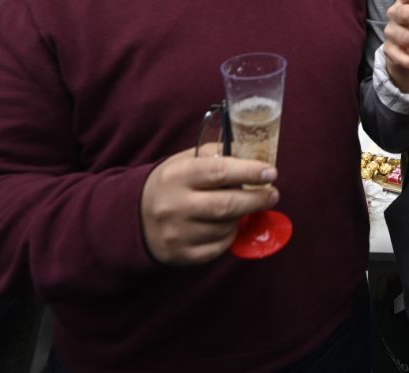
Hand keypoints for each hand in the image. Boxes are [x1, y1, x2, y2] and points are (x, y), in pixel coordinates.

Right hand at [139, 150, 278, 265]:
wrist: (135, 217)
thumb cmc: (171, 184)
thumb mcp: (184, 161)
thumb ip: (215, 154)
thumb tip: (251, 154)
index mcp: (177, 175)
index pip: (219, 172)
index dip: (249, 172)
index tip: (271, 172)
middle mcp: (175, 205)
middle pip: (227, 205)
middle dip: (257, 200)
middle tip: (273, 195)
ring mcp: (177, 233)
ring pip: (225, 228)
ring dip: (241, 218)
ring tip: (241, 209)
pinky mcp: (181, 254)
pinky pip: (218, 248)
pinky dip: (229, 236)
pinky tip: (226, 226)